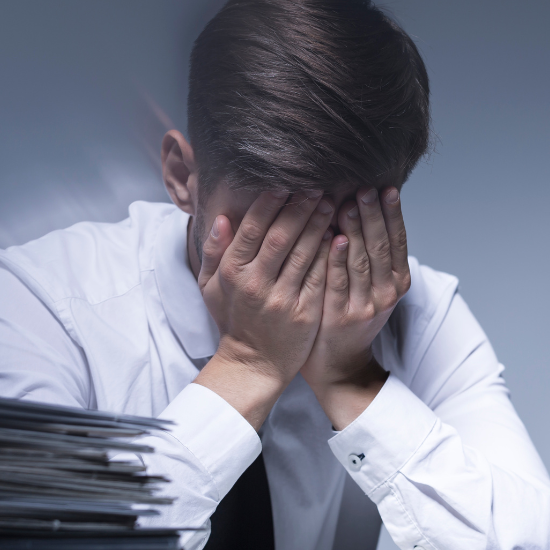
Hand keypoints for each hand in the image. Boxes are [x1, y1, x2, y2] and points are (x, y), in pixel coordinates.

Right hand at [194, 190, 334, 428]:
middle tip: (316, 187)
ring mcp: (282, 299)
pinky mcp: (305, 313)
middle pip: (281, 236)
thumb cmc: (233, 319)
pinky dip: (330, 254)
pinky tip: (340, 235)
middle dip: (300, 208)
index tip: (285, 184)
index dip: (270, 204)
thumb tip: (221, 218)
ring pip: (305, 253)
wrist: (253, 364)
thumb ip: (213, 251)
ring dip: (319, 225)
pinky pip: (321, 276)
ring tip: (332, 203)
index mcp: (233, 273)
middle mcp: (257, 284)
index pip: (253, 229)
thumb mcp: (210, 286)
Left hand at [300, 186, 410, 428]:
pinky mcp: (342, 317)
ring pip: (363, 261)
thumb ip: (369, 251)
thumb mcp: (369, 284)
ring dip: (357, 230)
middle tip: (365, 186)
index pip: (397, 239)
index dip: (392, 213)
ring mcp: (366, 306)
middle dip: (374, 214)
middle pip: (382, 246)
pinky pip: (340, 283)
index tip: (386, 186)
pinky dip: (338, 260)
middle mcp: (387, 293)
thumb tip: (364, 204)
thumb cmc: (348, 314)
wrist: (338, 363)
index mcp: (397, 280)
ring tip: (349, 202)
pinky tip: (334, 238)